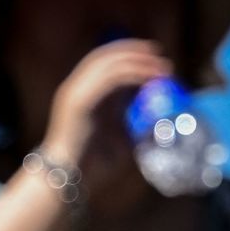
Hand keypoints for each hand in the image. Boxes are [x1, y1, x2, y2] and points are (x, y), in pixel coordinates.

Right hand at [40, 39, 173, 196]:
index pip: (103, 63)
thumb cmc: (92, 165)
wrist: (68, 179)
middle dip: (133, 51)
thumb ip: (132, 119)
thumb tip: (155, 107)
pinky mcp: (79, 101)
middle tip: (159, 54)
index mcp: (82, 95)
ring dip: (137, 60)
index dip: (128, 55)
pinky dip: (132, 73)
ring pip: (107, 63)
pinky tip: (149, 77)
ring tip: (161, 66)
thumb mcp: (120, 136)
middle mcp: (75, 88)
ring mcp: (75, 93)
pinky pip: (109, 78)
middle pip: (104, 56)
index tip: (154, 58)